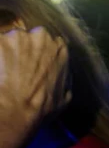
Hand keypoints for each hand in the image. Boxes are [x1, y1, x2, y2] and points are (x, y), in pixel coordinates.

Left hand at [0, 26, 69, 147]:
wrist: (16, 111)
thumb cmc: (41, 107)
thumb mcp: (64, 97)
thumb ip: (64, 79)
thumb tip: (62, 78)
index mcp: (59, 48)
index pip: (47, 42)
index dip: (36, 53)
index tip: (29, 65)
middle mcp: (41, 37)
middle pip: (27, 37)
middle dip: (21, 50)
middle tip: (15, 69)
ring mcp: (18, 36)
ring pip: (8, 40)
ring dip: (5, 53)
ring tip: (3, 71)